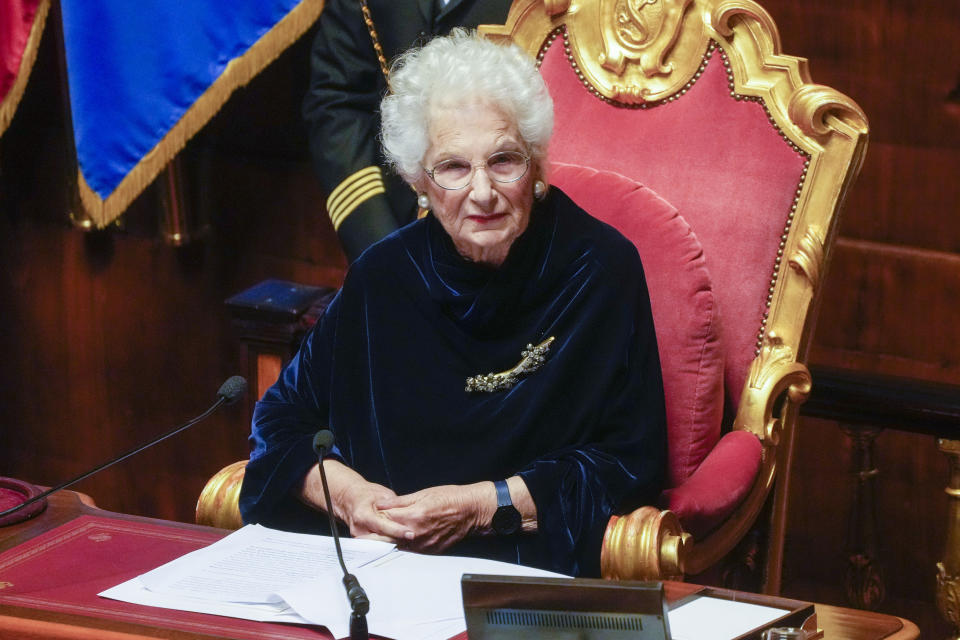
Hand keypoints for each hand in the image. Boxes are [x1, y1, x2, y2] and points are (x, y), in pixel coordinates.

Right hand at [335, 479, 412, 541]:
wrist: (349, 499)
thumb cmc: (366, 494)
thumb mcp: (382, 494)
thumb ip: (394, 505)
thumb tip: (408, 513)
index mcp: (363, 515)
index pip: (382, 526)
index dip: (397, 531)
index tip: (410, 534)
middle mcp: (359, 529)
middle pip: (381, 540)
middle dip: (398, 541)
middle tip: (415, 540)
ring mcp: (359, 537)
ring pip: (380, 546)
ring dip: (395, 545)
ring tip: (410, 543)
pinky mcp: (361, 543)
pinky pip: (377, 546)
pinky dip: (389, 545)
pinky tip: (401, 543)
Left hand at [375, 483, 495, 552]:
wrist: (471, 511)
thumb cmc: (451, 499)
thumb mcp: (423, 494)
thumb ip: (399, 501)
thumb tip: (382, 504)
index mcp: (413, 516)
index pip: (385, 521)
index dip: (376, 518)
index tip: (370, 518)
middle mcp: (417, 533)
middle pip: (388, 538)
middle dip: (377, 536)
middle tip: (368, 534)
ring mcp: (424, 544)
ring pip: (398, 547)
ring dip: (389, 542)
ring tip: (383, 537)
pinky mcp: (430, 550)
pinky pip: (412, 550)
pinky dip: (405, 545)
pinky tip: (403, 539)